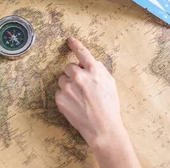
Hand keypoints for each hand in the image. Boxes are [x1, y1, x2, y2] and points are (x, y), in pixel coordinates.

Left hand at [56, 37, 140, 167]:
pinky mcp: (60, 99)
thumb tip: (91, 63)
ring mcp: (68, 87)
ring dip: (68, 85)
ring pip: (62, 80)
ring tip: (80, 97)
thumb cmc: (109, 106)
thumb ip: (99, 70)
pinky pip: (59, 92)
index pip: (82, 52)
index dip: (75, 44)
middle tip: (82, 86)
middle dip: (74, 74)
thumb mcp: (110, 82)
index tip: (70, 40)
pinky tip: (75, 104)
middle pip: (69, 67)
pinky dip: (65, 97)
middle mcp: (79, 76)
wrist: (102, 128)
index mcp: (93, 70)